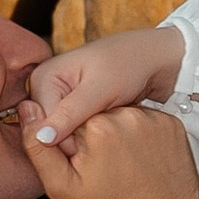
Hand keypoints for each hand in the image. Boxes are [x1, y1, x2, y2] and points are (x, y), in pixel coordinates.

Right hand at [24, 101, 198, 198]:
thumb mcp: (60, 186)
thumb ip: (37, 145)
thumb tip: (26, 107)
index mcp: (97, 125)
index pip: (73, 120)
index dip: (75, 144)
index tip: (86, 166)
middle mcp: (128, 115)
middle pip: (100, 115)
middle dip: (98, 138)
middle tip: (108, 172)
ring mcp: (156, 120)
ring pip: (125, 117)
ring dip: (122, 136)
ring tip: (127, 169)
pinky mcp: (175, 127)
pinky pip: (150, 123)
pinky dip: (144, 138)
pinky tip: (144, 164)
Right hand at [26, 24, 183, 145]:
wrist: (157, 58)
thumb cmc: (130, 64)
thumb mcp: (101, 89)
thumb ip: (70, 113)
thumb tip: (40, 139)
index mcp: (43, 78)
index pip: (43, 126)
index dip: (69, 140)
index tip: (100, 139)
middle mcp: (47, 88)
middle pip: (51, 132)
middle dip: (78, 138)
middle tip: (109, 134)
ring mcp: (62, 99)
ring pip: (65, 135)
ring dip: (88, 138)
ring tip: (112, 131)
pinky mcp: (77, 109)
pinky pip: (78, 132)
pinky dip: (94, 135)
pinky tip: (112, 131)